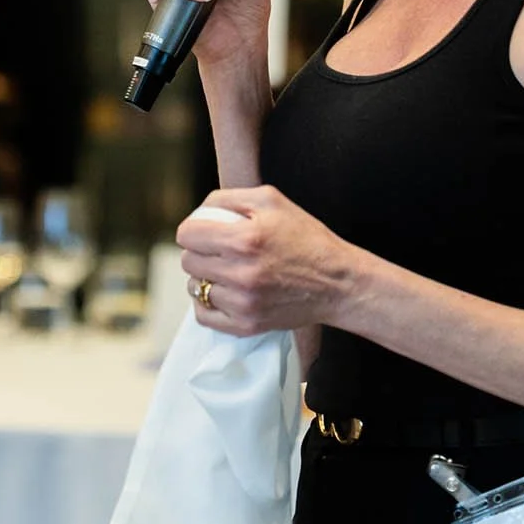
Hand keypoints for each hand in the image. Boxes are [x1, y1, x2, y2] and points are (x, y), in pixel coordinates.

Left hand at [177, 186, 355, 336]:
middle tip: (221, 250)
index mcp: (244, 239)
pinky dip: (208, 304)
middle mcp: (241, 273)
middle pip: (188, 261)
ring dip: (207, 277)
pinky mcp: (246, 325)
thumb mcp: (273, 200)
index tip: (205, 231)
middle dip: (201, 252)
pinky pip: (204, 316)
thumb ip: (228, 198)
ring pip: (196, 288)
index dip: (194, 229)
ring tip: (228, 271)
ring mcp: (243, 303)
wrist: (337, 282)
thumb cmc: (306, 237)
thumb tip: (199, 211)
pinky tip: (224, 292)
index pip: (187, 235)